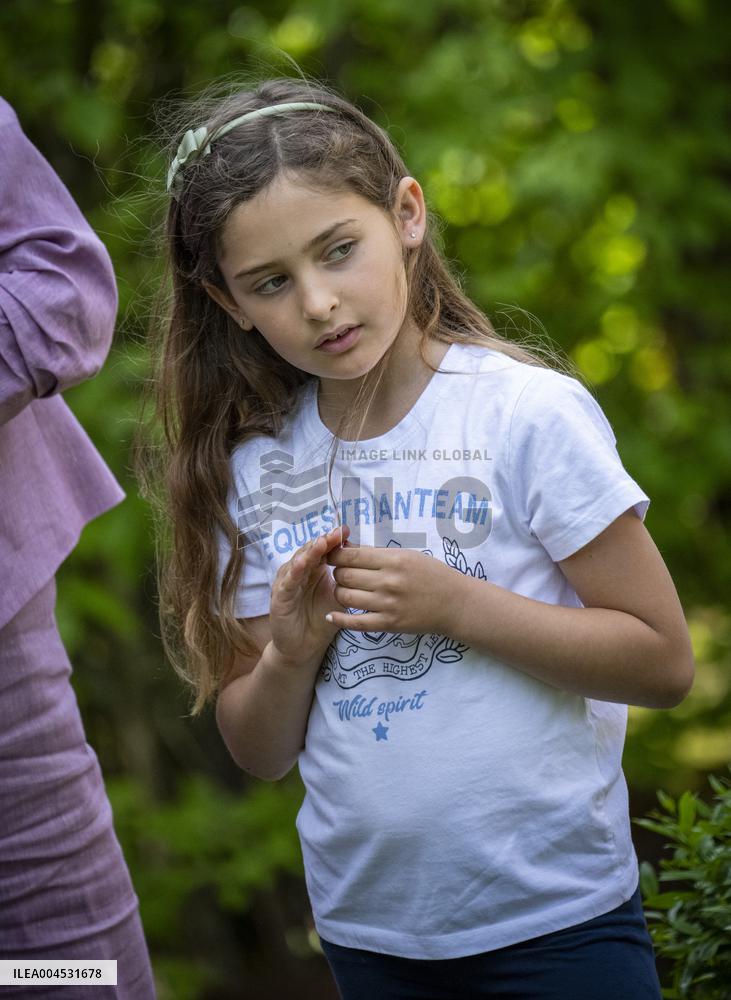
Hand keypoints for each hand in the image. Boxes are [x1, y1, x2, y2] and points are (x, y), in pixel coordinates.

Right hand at [269, 524, 351, 662]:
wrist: (304, 647)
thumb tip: (365, 561)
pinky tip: (302, 565)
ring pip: (297, 563)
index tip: (345, 530)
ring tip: (321, 543)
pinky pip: (287, 583)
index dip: (332, 540)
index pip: (322, 550)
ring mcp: (287, 583)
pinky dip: (294, 572)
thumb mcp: (338, 597)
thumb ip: (347, 580)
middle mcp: (298, 572)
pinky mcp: (279, 598)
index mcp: (313, 569)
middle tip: (335, 533)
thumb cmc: (321, 619)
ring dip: (309, 552)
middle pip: (309, 551)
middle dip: (323, 541)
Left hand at [324, 543, 453, 634]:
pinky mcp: (388, 624)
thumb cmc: (432, 575)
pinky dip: (339, 619)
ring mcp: (387, 604)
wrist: (455, 603)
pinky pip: (355, 623)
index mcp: (393, 560)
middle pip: (344, 575)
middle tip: (341, 572)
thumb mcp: (407, 555)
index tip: (333, 555)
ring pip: (345, 597)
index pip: (350, 555)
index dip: (335, 554)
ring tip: (346, 589)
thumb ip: (377, 553)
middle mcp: (388, 581)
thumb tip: (346, 548)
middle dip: (337, 572)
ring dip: (340, 592)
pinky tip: (331, 615)